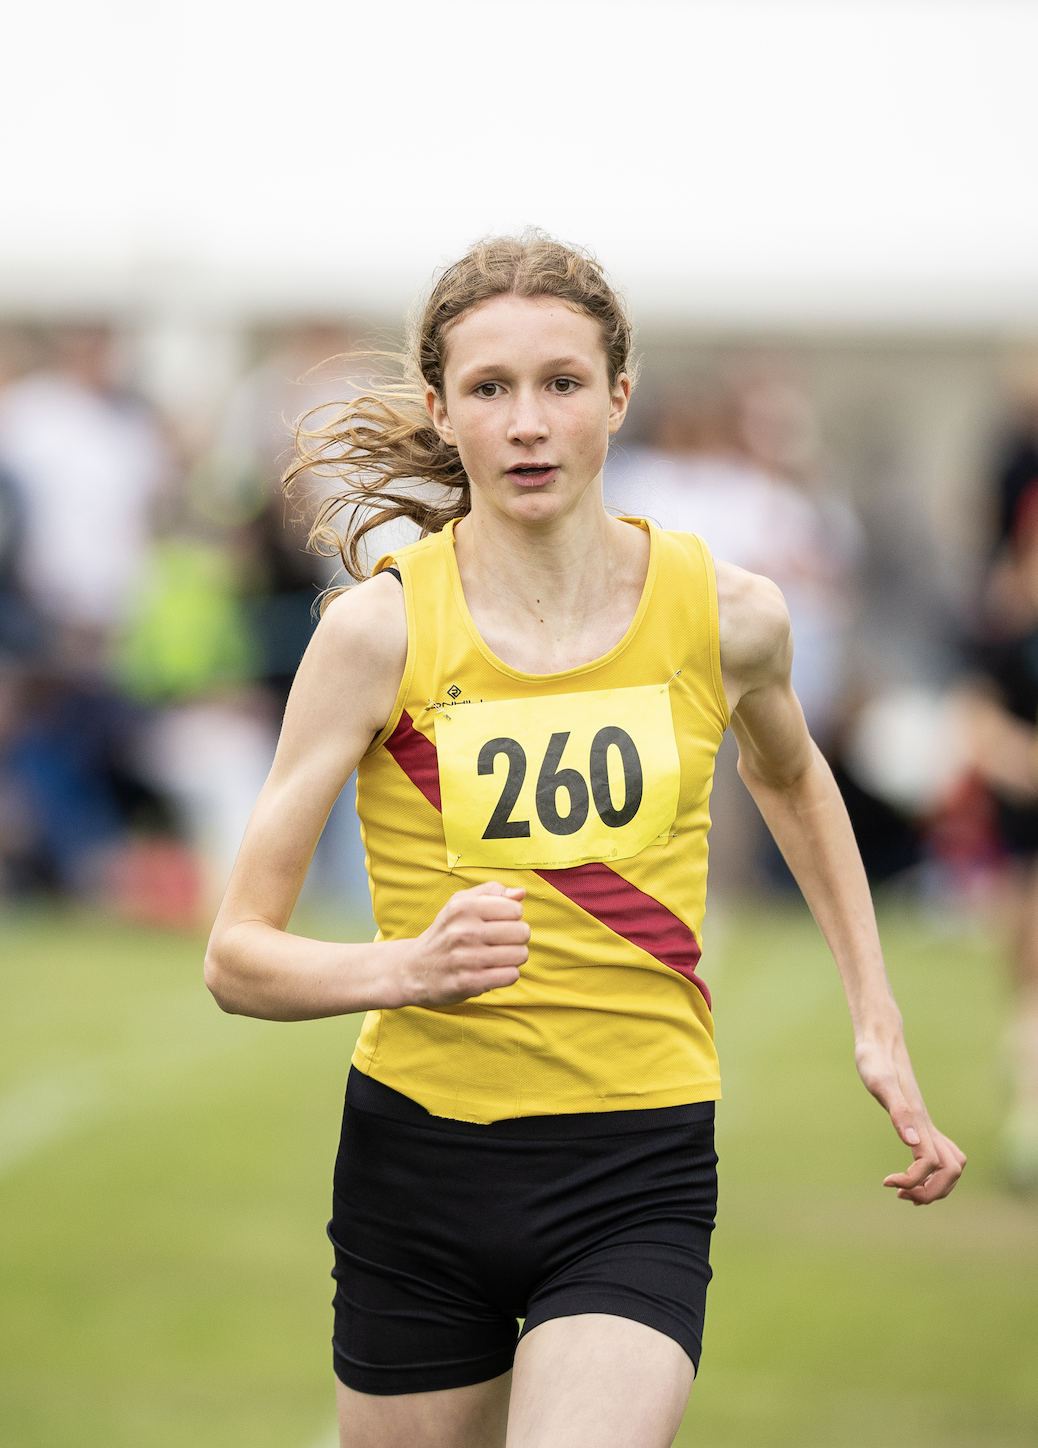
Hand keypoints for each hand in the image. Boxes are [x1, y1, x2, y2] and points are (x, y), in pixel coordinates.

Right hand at [399, 881, 528, 1006]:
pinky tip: (492, 972)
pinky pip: (511, 976)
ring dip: (513, 958)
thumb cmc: (445, 933)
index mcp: (464, 907)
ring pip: (520, 955)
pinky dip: (506, 975)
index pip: (515, 909)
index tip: (499, 924)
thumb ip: (492, 892)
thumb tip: (521, 893)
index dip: (512, 918)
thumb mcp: (460, 903)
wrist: (414, 969)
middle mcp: (464, 931)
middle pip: (522, 932)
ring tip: (496, 957)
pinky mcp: (469, 982)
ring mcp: (466, 958)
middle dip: (516, 939)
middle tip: (499, 943)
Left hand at [855, 1037, 966, 1203]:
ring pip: (952, 1165)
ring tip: (904, 1190)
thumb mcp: (880, 1083)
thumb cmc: (874, 1061)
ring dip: (934, 1186)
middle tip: (900, 1194)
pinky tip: (909, 1173)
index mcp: (919, 1121)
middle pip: (952, 1171)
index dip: (913, 1180)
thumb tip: (912, 1143)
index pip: (932, 1165)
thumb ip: (897, 1110)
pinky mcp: (919, 1121)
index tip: (887, 1181)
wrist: (880, 1042)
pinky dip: (931, 1173)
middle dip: (930, 1192)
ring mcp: (926, 1124)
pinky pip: (940, 1154)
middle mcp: (927, 1125)